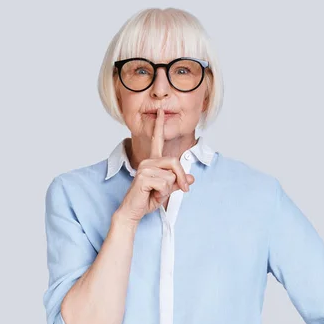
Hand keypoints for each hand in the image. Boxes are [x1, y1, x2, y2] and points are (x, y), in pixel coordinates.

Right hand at [116, 108, 194, 223]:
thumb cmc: (147, 200)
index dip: (159, 125)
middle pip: (175, 162)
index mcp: (153, 161)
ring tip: (155, 193)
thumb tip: (191, 178)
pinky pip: (165, 183)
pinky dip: (163, 193)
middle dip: (181, 178)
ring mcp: (144, 168)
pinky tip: (151, 195)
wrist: (133, 212)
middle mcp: (148, 161)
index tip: (161, 111)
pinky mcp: (143, 177)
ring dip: (168, 189)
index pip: (157, 140)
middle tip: (183, 190)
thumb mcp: (167, 190)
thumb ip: (178, 182)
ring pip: (171, 175)